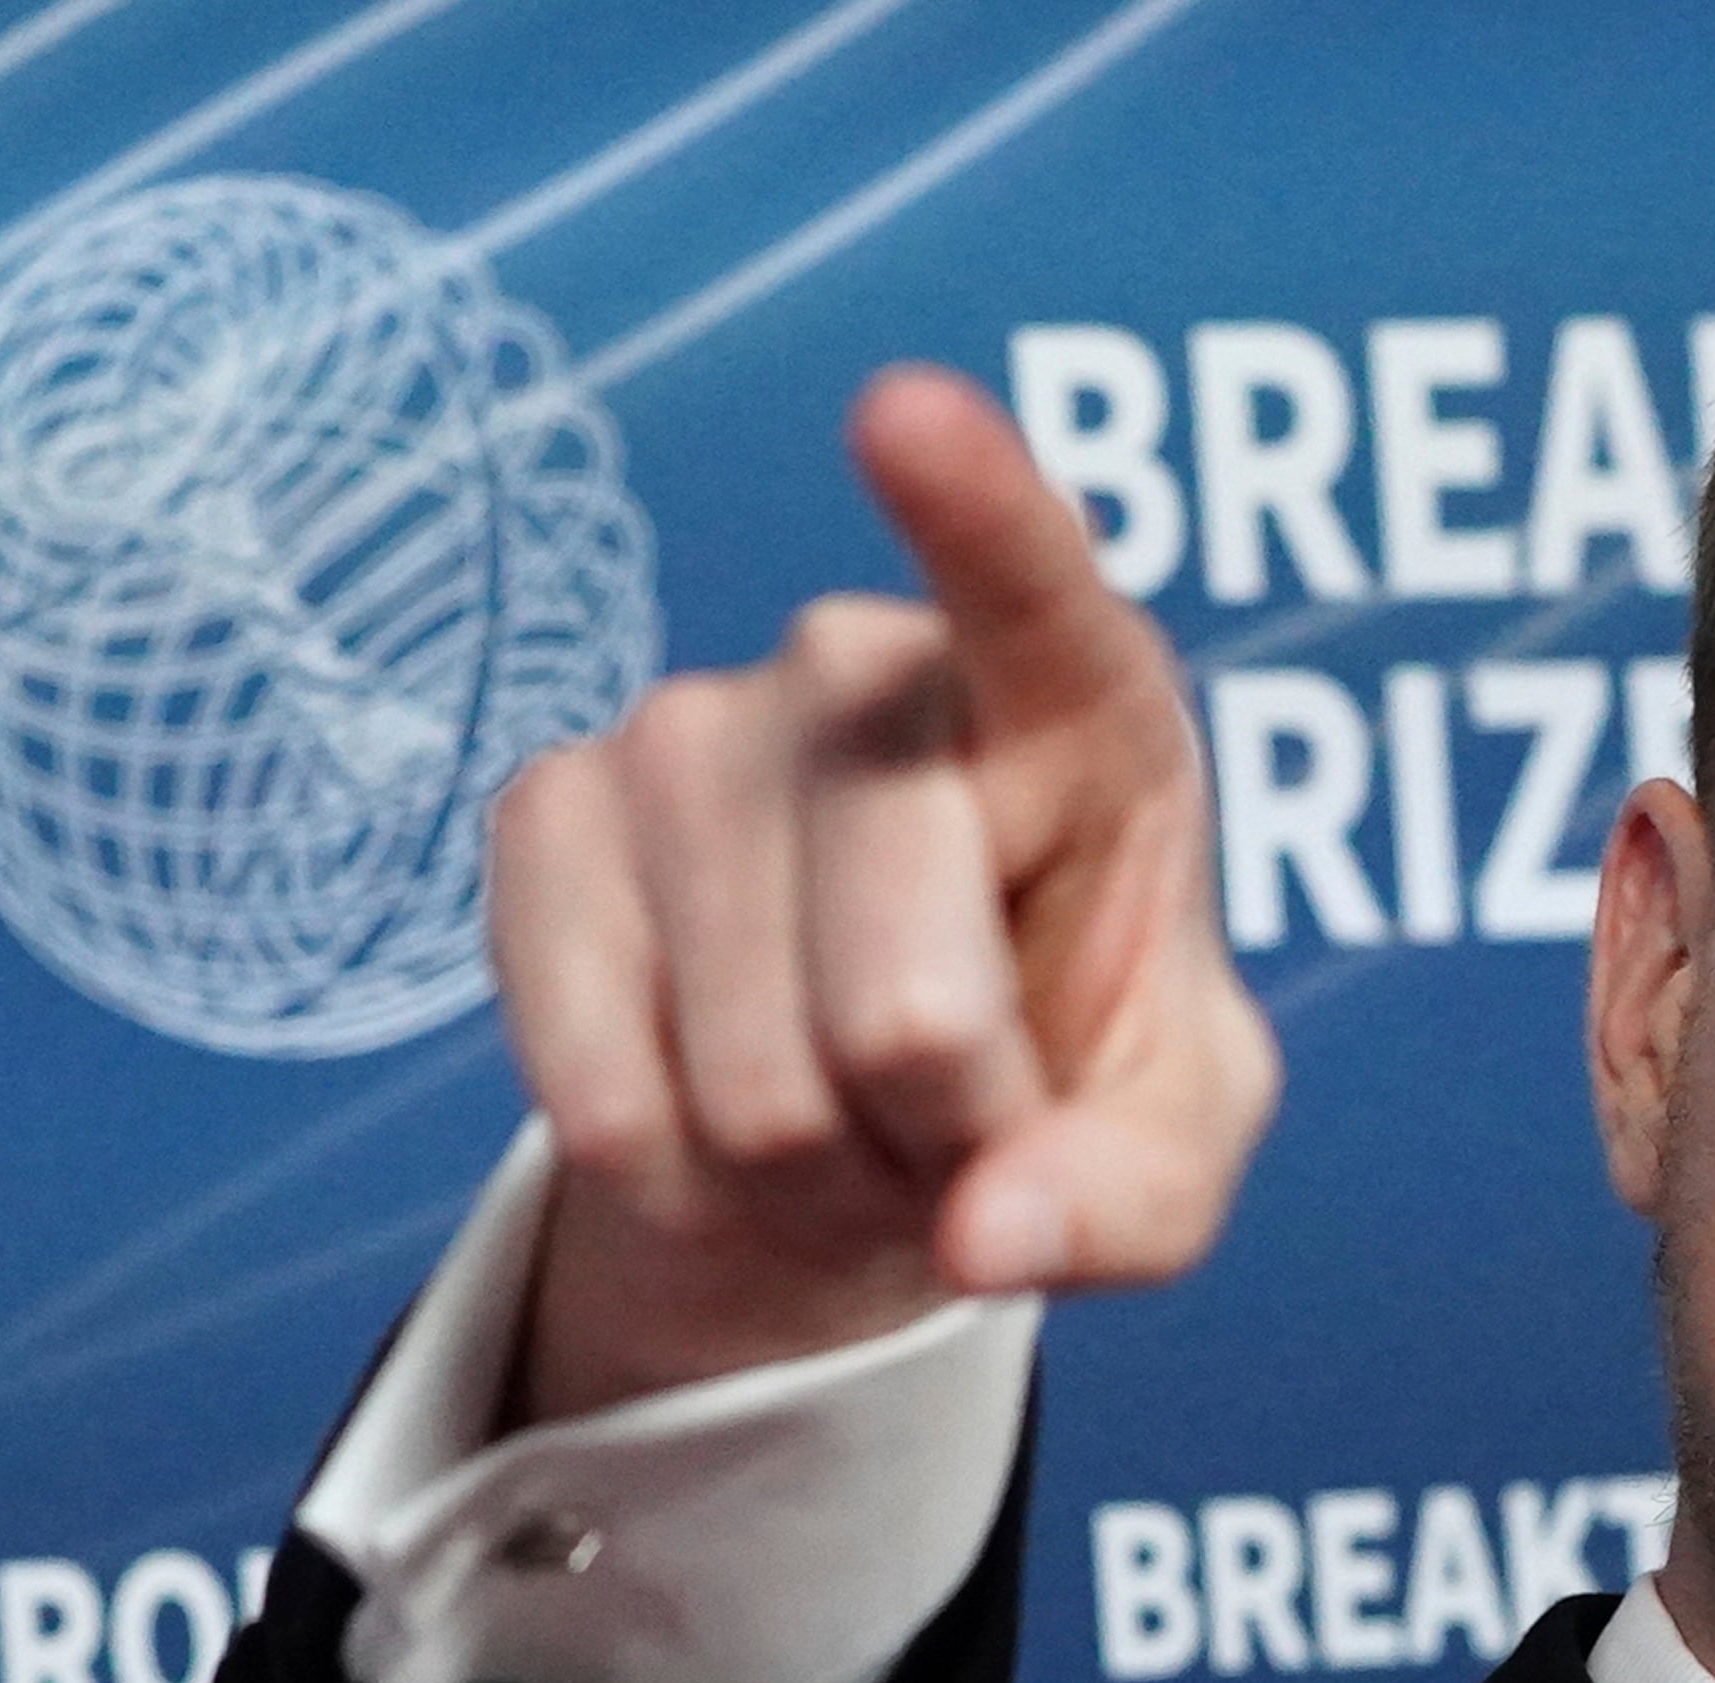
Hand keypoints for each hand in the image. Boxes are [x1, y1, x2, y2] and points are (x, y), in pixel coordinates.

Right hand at [489, 365, 1278, 1423]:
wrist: (876, 1124)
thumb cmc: (1067, 1094)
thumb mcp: (1168, 1165)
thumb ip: (1129, 1202)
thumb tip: (991, 1239)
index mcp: (1080, 708)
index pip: (1031, 593)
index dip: (973, 506)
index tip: (904, 412)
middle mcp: (871, 675)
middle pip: (905, 1007)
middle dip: (945, 1140)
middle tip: (964, 1119)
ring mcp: (692, 728)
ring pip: (748, 1080)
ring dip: (813, 1171)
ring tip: (857, 1113)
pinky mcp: (545, 813)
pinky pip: (598, 1085)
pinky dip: (674, 1172)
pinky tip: (721, 1116)